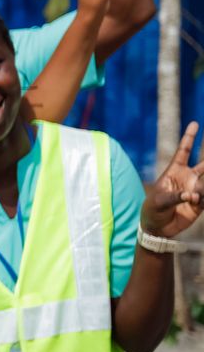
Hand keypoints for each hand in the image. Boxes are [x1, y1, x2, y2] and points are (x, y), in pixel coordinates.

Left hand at [141, 122, 203, 239]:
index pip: (183, 151)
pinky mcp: (201, 203)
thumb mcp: (159, 201)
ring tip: (195, 195)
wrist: (157, 227)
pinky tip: (196, 202)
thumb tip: (193, 196)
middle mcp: (188, 178)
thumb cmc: (153, 209)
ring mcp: (195, 190)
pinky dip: (203, 199)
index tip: (195, 123)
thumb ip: (176, 197)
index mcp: (174, 171)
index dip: (189, 138)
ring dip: (203, 188)